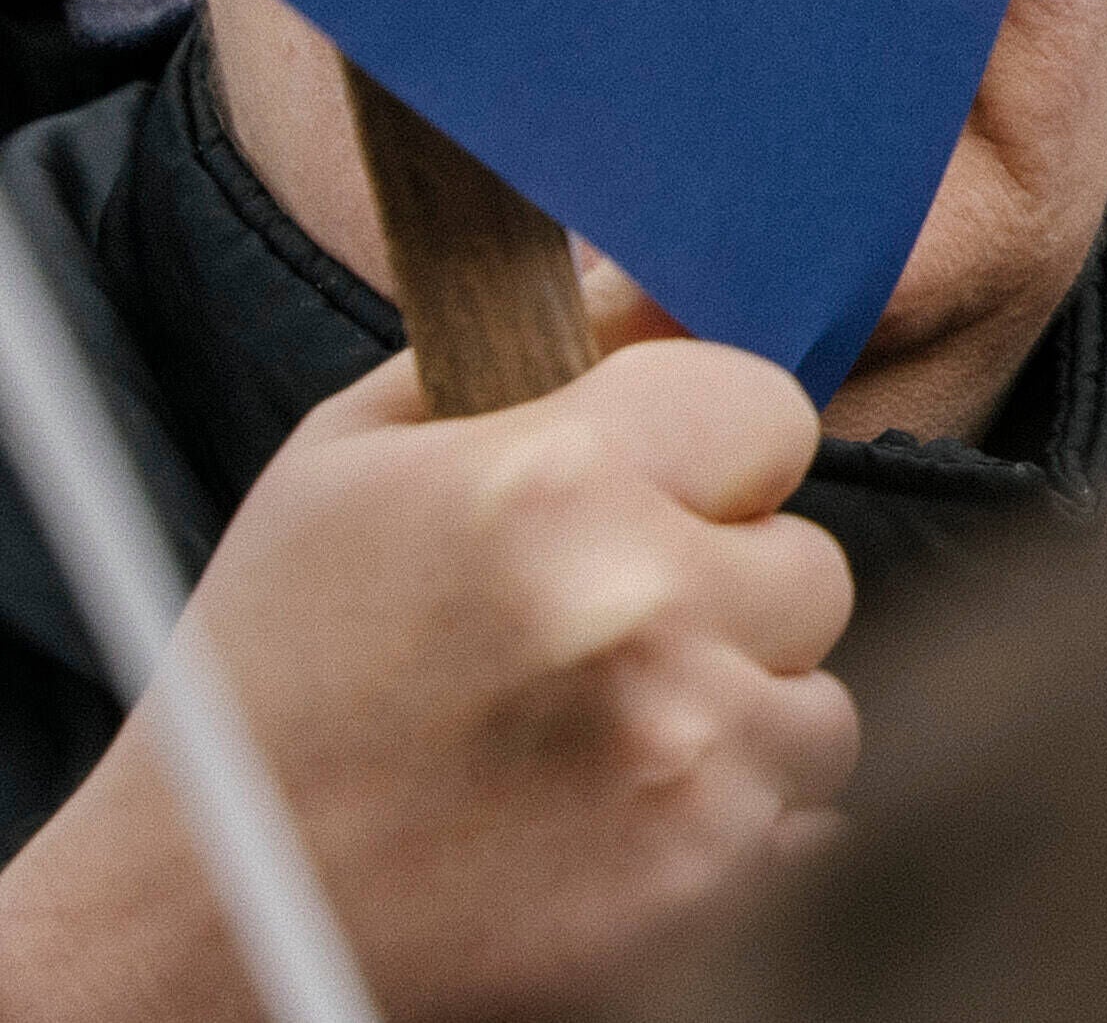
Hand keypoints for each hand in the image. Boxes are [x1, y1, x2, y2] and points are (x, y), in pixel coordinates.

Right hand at [0, 345, 846, 1022]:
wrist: (194, 935)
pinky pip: (803, 814)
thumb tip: (664, 270)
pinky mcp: (704, 880)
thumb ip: (533, 342)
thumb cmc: (268, 693)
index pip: (771, 410)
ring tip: (583, 750)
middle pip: (808, 564)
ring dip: (730, 720)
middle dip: (718, 601)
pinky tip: (602, 830)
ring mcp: (679, 755)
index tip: (645, 509)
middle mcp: (632, 610)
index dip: (709, 462)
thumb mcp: (351, 466)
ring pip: (813, 699)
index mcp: (548, 483)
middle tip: (585, 653)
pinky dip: (728, 827)